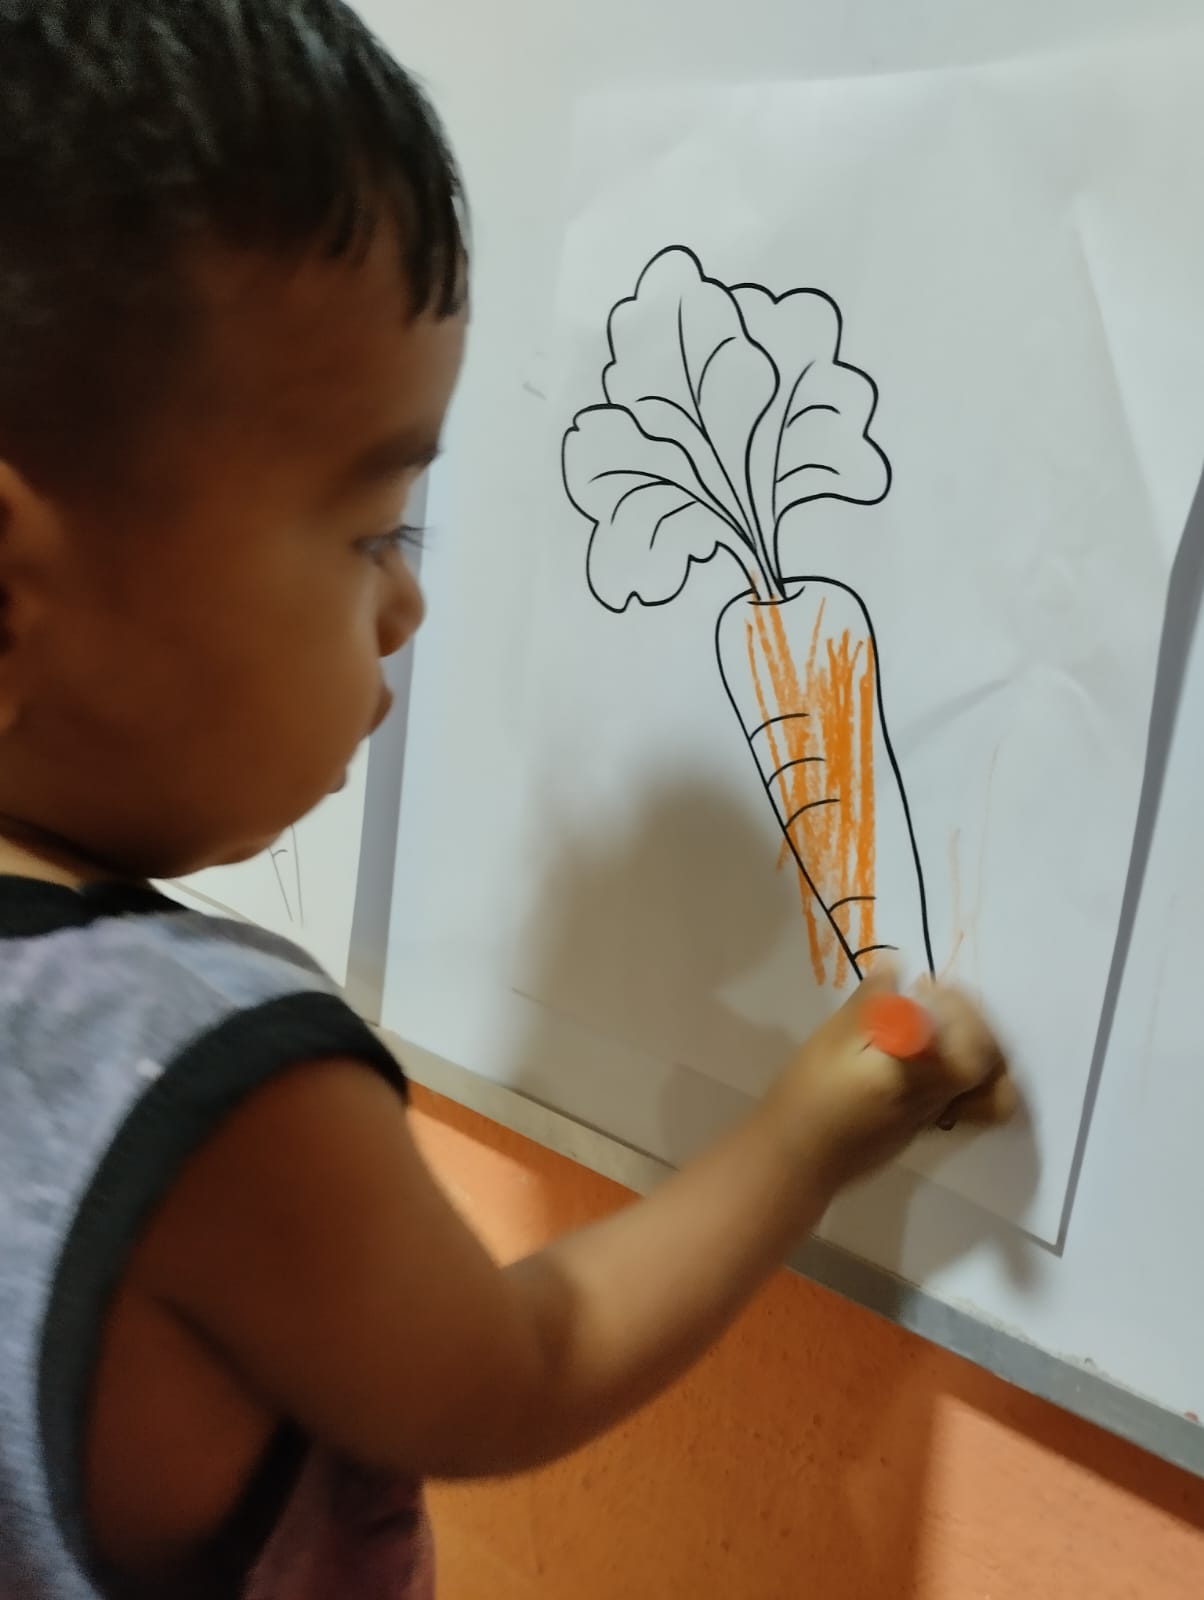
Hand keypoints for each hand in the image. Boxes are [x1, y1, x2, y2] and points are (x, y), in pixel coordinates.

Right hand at [767, 968, 1015, 1194]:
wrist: (793, 1159)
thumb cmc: (808, 1095)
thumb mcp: (832, 1040)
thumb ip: (871, 1003)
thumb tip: (896, 967)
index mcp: (922, 1075)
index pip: (974, 1040)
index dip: (959, 1006)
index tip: (928, 988)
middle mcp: (938, 1100)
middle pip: (992, 1066)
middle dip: (975, 1025)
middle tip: (938, 1005)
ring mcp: (932, 1121)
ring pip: (986, 1091)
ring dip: (976, 1054)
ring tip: (941, 1032)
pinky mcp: (919, 1131)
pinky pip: (962, 1102)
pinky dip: (957, 1075)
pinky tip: (918, 1059)